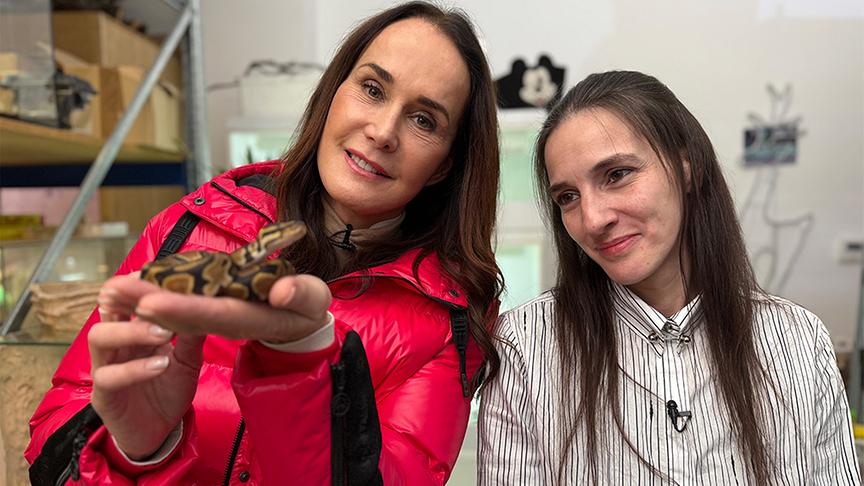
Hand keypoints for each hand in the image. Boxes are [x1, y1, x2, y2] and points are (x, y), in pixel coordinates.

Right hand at [89, 273, 203, 459]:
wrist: (158, 432)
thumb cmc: (168, 389)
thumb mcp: (188, 359)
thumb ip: (192, 334)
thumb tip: (206, 303)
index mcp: (132, 330)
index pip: (126, 297)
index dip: (136, 282)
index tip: (154, 270)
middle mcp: (115, 344)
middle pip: (107, 309)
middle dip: (130, 298)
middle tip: (161, 300)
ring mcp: (104, 368)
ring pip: (100, 337)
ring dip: (132, 331)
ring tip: (164, 334)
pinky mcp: (103, 395)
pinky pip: (110, 376)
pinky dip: (136, 369)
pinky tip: (160, 365)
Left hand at [132, 273, 332, 342]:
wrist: (301, 323)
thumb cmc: (309, 306)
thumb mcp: (314, 299)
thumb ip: (301, 294)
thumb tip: (282, 291)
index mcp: (256, 318)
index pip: (217, 315)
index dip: (184, 310)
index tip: (152, 302)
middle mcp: (232, 323)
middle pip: (188, 316)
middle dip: (151, 306)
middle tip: (118, 293)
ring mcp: (219, 320)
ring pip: (178, 314)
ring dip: (145, 303)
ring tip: (113, 289)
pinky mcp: (211, 314)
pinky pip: (180, 309)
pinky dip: (156, 300)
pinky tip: (131, 291)